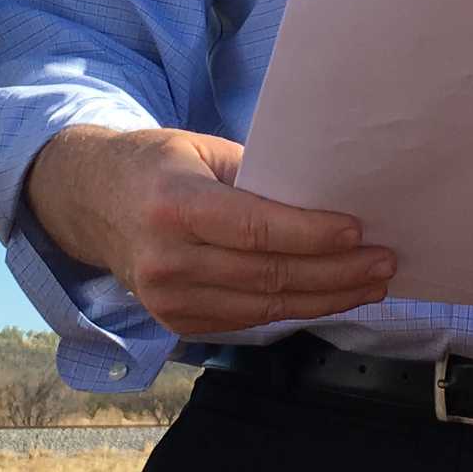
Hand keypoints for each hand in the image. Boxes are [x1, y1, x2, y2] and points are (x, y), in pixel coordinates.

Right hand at [25, 125, 396, 337]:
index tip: (358, 232)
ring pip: (264, 308)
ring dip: (326, 299)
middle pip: (268, 276)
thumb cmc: (155, 165)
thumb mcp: (201, 149)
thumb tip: (325, 199)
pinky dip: (293, 310)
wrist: (88, 203)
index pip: (254, 229)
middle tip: (384, 262)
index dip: (311, 235)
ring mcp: (167, 300)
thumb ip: (257, 177)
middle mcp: (166, 260)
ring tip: (371, 284)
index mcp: (173, 206)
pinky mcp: (175, 322)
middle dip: (335, 273)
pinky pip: (247, 321)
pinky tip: (328, 297)